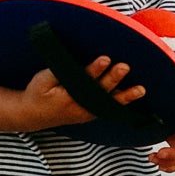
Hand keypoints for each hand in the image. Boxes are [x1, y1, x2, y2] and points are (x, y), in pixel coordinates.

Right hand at [19, 55, 146, 128]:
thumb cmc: (37, 93)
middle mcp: (80, 107)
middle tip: (124, 67)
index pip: (83, 80)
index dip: (95, 69)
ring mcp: (87, 113)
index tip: (106, 59)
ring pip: (109, 104)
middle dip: (113, 79)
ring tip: (140, 90)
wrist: (34, 116)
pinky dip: (123, 103)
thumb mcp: (42, 80)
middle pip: (100, 91)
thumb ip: (58, 71)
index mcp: (67, 97)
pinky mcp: (92, 114)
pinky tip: (135, 96)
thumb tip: (73, 60)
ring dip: (126, 96)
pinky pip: (110, 109)